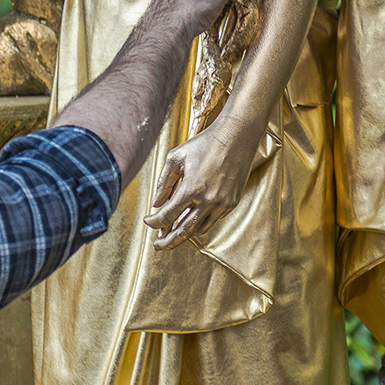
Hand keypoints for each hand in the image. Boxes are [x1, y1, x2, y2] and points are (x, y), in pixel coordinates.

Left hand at [144, 123, 251, 248]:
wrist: (236, 137)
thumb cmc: (204, 143)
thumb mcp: (176, 157)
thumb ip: (164, 182)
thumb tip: (156, 203)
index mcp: (191, 189)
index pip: (167, 215)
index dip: (154, 222)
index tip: (148, 221)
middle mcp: (207, 201)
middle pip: (183, 231)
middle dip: (167, 242)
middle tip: (157, 247)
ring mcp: (221, 204)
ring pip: (199, 229)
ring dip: (184, 234)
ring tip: (172, 235)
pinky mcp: (231, 203)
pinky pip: (213, 220)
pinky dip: (200, 224)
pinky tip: (191, 221)